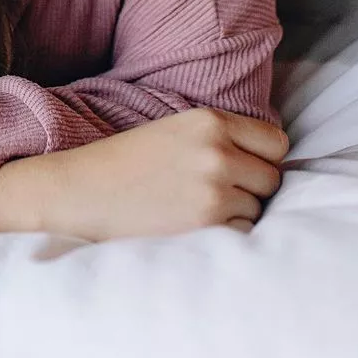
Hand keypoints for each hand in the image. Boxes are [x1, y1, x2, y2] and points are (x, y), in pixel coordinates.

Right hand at [30, 107, 288, 241]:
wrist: (81, 192)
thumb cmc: (126, 164)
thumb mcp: (176, 132)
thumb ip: (221, 140)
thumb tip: (272, 166)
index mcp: (210, 120)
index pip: (276, 143)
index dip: (263, 159)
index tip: (244, 169)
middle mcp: (218, 151)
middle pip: (272, 179)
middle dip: (252, 190)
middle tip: (215, 195)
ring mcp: (214, 189)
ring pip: (258, 210)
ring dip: (237, 215)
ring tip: (195, 210)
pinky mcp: (207, 224)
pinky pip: (242, 235)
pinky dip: (225, 237)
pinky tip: (192, 228)